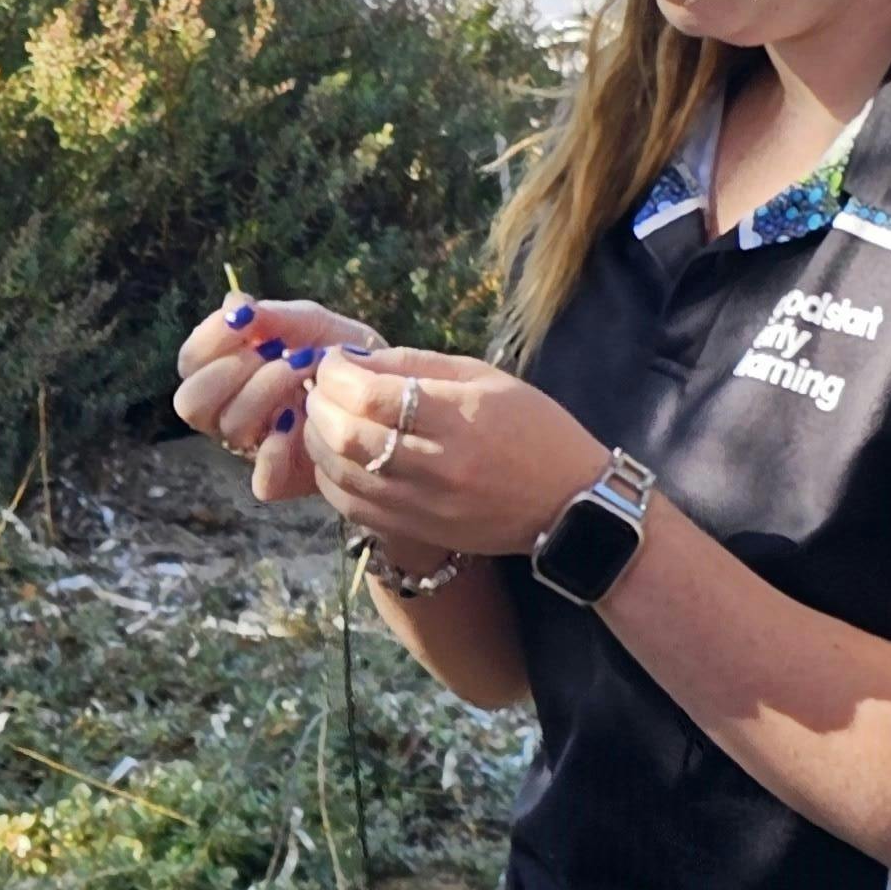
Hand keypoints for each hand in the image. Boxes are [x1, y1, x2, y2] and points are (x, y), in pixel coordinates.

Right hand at [172, 295, 386, 503]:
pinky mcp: (284, 479)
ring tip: (304, 370)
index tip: (245, 319)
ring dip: (266, 391)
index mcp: (228, 374)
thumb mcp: (312, 324)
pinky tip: (301, 422)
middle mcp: (231, 412)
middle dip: (232, 370)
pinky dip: (278, 451)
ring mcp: (254, 448)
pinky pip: (262, 478)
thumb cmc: (342, 356)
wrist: (391, 396)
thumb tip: (234, 305)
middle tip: (276, 352)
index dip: (209, 340)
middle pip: (191, 402)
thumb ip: (274, 315)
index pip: (189, 362)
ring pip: (229, 428)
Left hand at [306, 347, 607, 557]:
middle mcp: (438, 466)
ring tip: (322, 418)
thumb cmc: (532, 428)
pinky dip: (331, 478)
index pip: (369, 396)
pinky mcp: (419, 531)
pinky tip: (334, 456)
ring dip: (317, 440)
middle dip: (318, 404)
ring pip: (341, 474)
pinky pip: (352, 507)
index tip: (334, 361)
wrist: (574, 504)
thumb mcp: (483, 378)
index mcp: (458, 418)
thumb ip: (415, 364)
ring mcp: (425, 505)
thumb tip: (354, 358)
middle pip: (345, 436)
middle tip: (320, 387)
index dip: (337, 374)